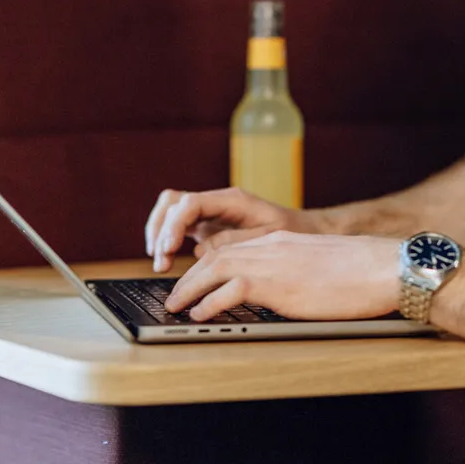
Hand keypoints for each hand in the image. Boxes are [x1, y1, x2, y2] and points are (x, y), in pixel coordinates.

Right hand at [145, 186, 319, 271]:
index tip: (168, 247)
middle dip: (161, 230)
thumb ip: (235, 242)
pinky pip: (178, 226)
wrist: (305, 230)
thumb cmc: (292, 233)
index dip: (175, 224)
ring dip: (159, 234)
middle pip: (173, 204)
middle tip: (160, 261)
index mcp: (232, 200)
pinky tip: (167, 261)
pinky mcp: (207, 226)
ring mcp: (210, 213)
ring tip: (160, 263)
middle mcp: (217, 203)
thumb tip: (201, 251)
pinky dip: (167, 241)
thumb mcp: (270, 238)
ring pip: (170, 212)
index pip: (191, 203)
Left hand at [165, 231, 401, 321]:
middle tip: (173, 297)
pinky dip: (210, 303)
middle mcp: (273, 246)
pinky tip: (200, 315)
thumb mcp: (320, 267)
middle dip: (190, 278)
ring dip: (190, 289)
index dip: (208, 266)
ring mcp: (274, 261)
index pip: (233, 248)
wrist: (386, 268)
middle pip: (216, 256)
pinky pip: (231, 289)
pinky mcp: (279, 282)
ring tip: (176, 307)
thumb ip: (296, 272)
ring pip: (216, 268)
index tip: (194, 282)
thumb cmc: (364, 274)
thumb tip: (285, 291)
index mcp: (282, 241)